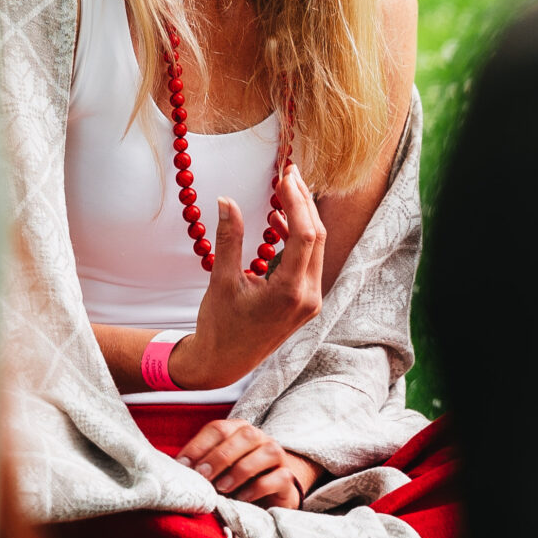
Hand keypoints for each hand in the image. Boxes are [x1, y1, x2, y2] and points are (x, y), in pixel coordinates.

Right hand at [171, 165, 325, 393]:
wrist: (222, 363)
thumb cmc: (219, 325)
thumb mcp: (221, 280)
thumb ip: (230, 238)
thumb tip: (228, 201)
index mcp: (290, 292)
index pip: (305, 235)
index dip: (297, 202)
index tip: (285, 178)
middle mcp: (308, 297)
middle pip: (317, 238)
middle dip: (304, 203)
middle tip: (289, 175)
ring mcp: (310, 301)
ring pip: (315, 249)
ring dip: (302, 220)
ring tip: (284, 193)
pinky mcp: (306, 302)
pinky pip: (308, 263)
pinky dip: (296, 240)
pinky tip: (277, 224)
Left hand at [177, 417, 321, 508]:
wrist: (266, 499)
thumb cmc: (234, 482)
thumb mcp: (214, 472)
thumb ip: (198, 466)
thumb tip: (172, 468)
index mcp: (238, 430)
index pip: (218, 428)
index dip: (198, 445)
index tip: (182, 465)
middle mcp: (260, 439)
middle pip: (244, 435)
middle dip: (220, 456)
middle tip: (202, 476)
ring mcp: (277, 457)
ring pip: (266, 451)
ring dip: (241, 469)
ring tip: (222, 488)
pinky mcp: (288, 479)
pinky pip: (278, 477)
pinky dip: (258, 487)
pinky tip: (241, 498)